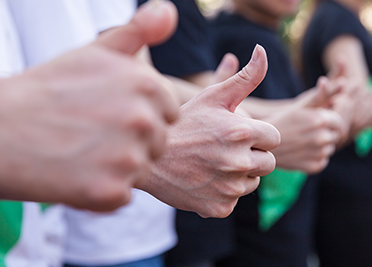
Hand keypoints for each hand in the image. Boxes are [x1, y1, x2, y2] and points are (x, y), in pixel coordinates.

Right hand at [0, 1, 178, 210]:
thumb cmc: (51, 90)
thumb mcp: (96, 51)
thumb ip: (139, 32)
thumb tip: (169, 10)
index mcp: (148, 85)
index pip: (170, 115)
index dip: (142, 119)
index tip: (110, 114)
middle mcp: (143, 120)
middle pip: (158, 145)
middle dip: (132, 144)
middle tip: (92, 134)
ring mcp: (126, 157)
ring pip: (141, 171)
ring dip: (117, 168)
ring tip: (82, 152)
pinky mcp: (109, 191)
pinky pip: (122, 196)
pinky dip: (101, 192)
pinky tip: (75, 174)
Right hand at [138, 45, 279, 217]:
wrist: (149, 160)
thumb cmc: (182, 123)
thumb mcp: (212, 96)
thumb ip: (244, 77)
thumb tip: (262, 51)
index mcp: (242, 132)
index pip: (274, 138)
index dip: (257, 136)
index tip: (236, 134)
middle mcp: (239, 162)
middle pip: (268, 162)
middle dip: (252, 156)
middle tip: (224, 150)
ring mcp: (230, 188)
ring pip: (252, 183)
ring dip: (238, 175)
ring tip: (212, 164)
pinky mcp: (220, 208)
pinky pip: (233, 200)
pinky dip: (223, 193)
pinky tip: (204, 180)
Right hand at [267, 77, 344, 173]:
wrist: (260, 146)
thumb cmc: (280, 122)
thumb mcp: (300, 106)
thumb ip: (324, 94)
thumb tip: (344, 82)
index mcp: (319, 119)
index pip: (339, 120)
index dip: (329, 120)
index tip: (315, 122)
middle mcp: (322, 137)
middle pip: (335, 134)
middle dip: (325, 132)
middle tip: (306, 132)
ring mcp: (319, 153)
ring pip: (329, 148)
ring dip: (320, 145)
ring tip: (301, 142)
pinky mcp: (315, 166)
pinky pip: (323, 160)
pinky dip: (315, 157)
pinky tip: (300, 152)